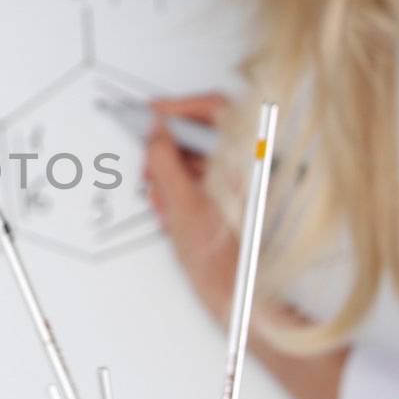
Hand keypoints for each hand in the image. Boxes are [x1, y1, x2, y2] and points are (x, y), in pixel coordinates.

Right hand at [144, 93, 235, 323]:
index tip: (153, 113)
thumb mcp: (181, 203)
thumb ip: (165, 160)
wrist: (235, 292)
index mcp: (245, 159)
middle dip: (170, 146)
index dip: (179, 106)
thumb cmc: (219, 258)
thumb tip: (156, 130)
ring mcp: (242, 180)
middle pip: (204, 132)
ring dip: (172, 169)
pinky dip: (181, 184)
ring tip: (161, 194)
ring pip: (199, 155)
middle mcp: (248, 165)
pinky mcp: (232, 194)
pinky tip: (171, 204)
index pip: (214, 108)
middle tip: (150, 161)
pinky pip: (202, 174)